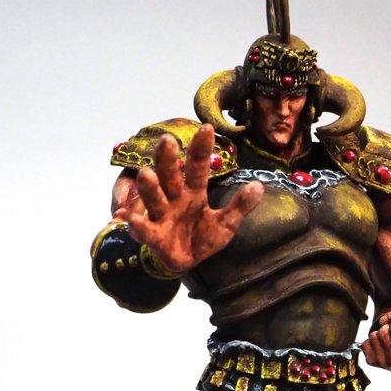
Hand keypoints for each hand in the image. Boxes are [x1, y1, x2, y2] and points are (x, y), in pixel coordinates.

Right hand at [118, 125, 262, 271]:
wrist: (186, 262)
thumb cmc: (202, 238)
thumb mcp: (226, 224)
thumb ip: (240, 206)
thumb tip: (259, 186)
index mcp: (194, 193)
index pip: (198, 168)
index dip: (201, 149)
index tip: (207, 128)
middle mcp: (174, 199)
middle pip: (170, 176)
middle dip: (167, 160)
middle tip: (167, 140)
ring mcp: (162, 216)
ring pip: (154, 198)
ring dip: (150, 187)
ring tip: (146, 174)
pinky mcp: (153, 236)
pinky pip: (144, 229)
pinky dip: (137, 225)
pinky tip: (131, 219)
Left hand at [361, 308, 390, 373]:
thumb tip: (383, 319)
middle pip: (383, 332)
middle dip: (388, 327)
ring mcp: (382, 362)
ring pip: (373, 336)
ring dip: (380, 334)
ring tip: (389, 339)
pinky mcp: (372, 362)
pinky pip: (364, 343)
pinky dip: (372, 341)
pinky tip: (381, 345)